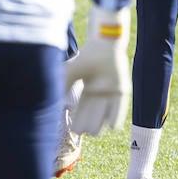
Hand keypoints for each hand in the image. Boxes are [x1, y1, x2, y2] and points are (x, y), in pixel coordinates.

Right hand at [65, 5, 129, 133]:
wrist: (104, 47)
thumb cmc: (86, 57)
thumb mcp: (70, 74)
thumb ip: (63, 87)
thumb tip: (55, 104)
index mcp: (89, 88)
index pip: (82, 108)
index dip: (78, 118)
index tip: (74, 129)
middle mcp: (100, 91)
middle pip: (93, 112)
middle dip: (87, 123)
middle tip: (82, 131)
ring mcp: (111, 91)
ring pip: (105, 112)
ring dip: (98, 122)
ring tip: (92, 132)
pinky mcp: (122, 89)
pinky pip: (120, 107)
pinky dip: (116, 117)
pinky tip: (111, 127)